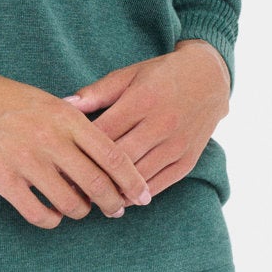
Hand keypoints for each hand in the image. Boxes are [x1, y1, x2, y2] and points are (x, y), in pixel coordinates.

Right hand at [0, 66, 154, 229]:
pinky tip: (51, 214)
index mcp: (66, 117)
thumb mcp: (44, 100)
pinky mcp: (3, 180)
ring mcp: (26, 161)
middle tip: (116, 211)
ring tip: (79, 210)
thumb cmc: (0, 97)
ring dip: (80, 212)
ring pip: (71, 203)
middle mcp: (51, 140)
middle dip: (114, 203)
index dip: (133, 181)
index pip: (113, 156)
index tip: (143, 195)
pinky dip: (51, 220)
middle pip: (98, 184)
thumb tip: (101, 153)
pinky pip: (38, 213)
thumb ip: (74, 123)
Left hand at [59, 39, 230, 197]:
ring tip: (91, 197)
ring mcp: (177, 145)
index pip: (103, 134)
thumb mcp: (129, 75)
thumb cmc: (161, 75)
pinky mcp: (189, 160)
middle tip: (70, 187)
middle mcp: (162, 124)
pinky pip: (159, 185)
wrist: (210, 78)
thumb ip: (97, 92)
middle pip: (119, 159)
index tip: (61, 162)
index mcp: (142, 100)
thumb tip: (64, 105)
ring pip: (138, 177)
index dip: (79, 150)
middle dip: (93, 175)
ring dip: (113, 190)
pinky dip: (137, 194)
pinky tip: (120, 197)